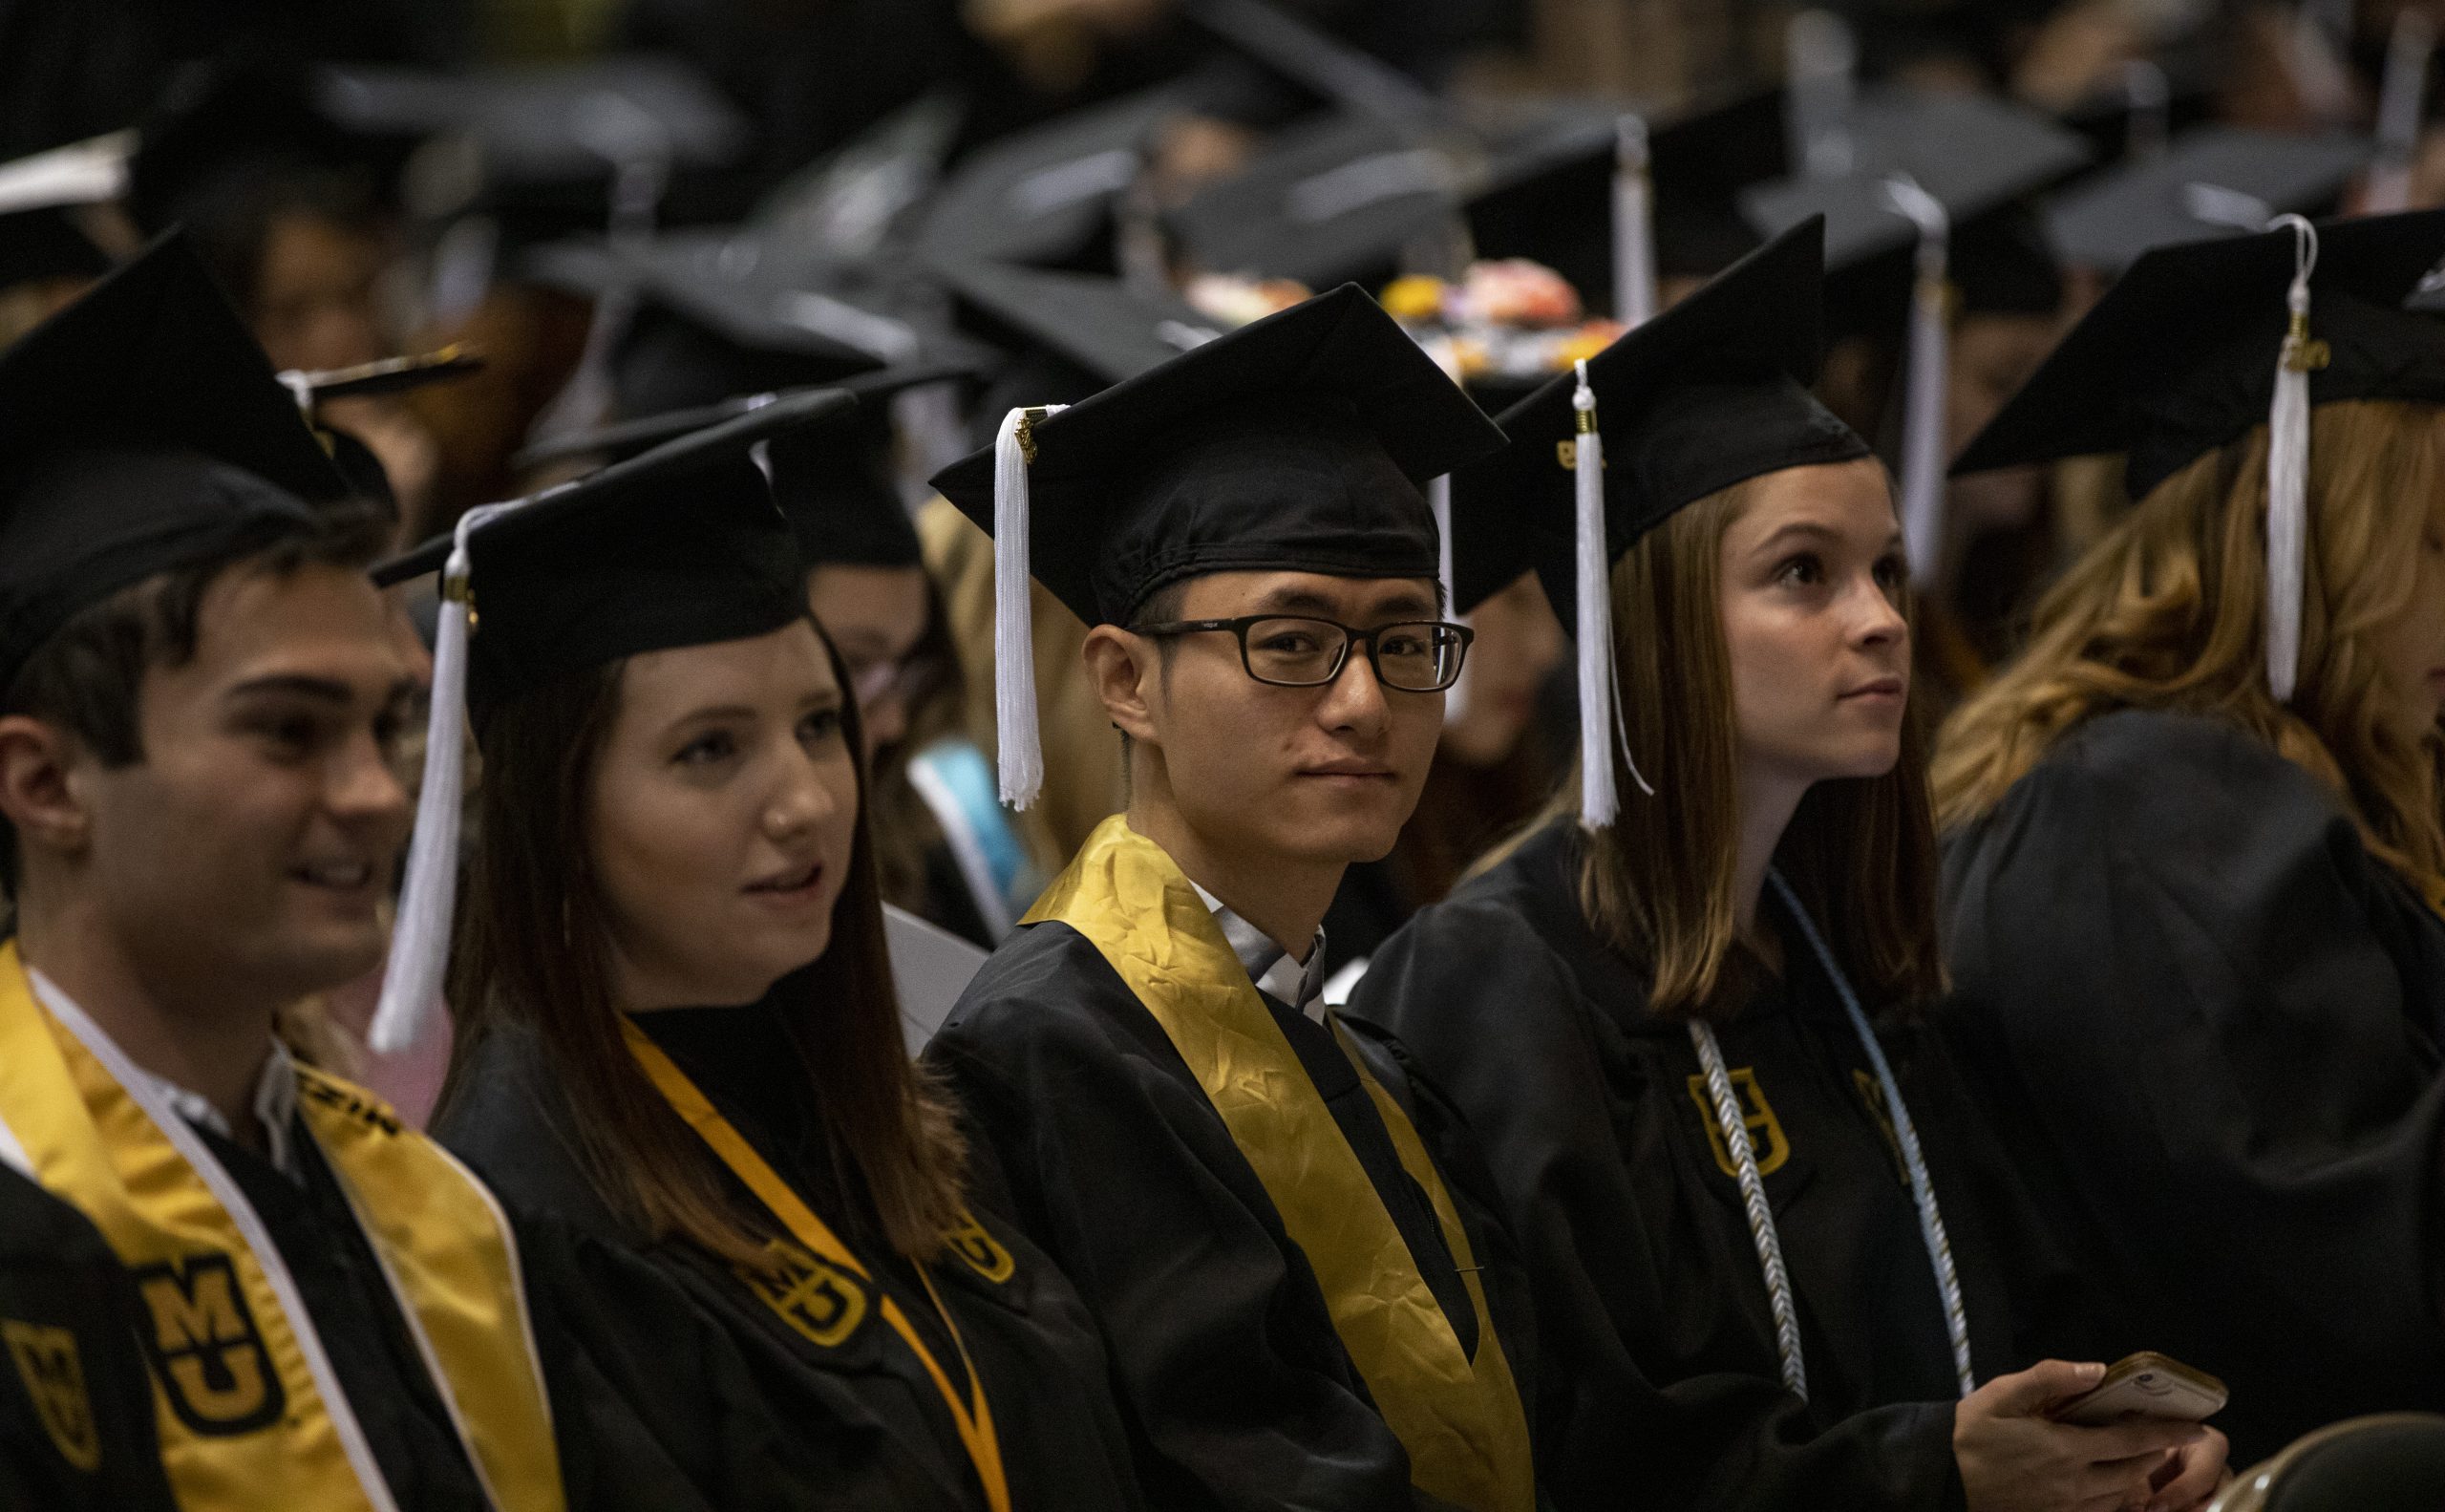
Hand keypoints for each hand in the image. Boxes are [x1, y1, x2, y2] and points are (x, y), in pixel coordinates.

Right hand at [1954, 1360, 2211, 1511]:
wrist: (1943, 1481)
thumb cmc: (1971, 1435)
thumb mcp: (2002, 1395)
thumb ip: (2050, 1379)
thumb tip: (2096, 1369)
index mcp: (2067, 1450)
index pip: (2132, 1441)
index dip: (2168, 1433)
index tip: (2197, 1426)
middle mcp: (2076, 1484)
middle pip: (2134, 1473)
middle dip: (2154, 1455)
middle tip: (2160, 1437)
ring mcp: (2067, 1508)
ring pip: (2120, 1497)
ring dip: (2135, 1478)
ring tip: (2134, 1459)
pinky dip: (2113, 1499)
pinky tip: (2105, 1484)